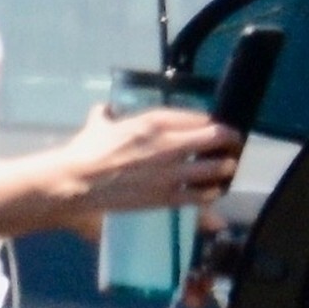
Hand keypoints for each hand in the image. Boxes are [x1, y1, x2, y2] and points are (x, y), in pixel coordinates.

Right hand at [64, 101, 240, 217]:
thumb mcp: (98, 124)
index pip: (199, 117)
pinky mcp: (167, 197)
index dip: (211, 123)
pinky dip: (210, 194)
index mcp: (155, 121)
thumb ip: (105, 115)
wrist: (77, 182)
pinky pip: (201, 196)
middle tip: (231, 146)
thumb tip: (105, 110)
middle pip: (216, 138)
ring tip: (224, 170)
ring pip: (216, 168)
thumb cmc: (85, 150)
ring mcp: (172, 172)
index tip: (214, 127)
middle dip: (228, 141)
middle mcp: (170, 144)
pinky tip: (212, 193)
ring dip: (224, 168)